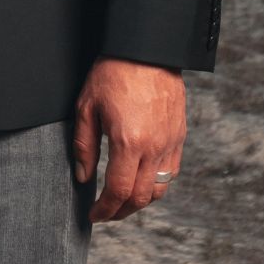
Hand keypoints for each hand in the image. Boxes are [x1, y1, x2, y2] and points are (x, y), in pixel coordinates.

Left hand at [70, 56, 185, 222]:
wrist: (147, 48)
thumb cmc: (113, 72)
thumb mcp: (87, 107)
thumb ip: (84, 146)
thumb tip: (84, 177)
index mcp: (129, 142)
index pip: (118, 192)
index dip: (105, 210)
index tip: (93, 215)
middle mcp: (154, 147)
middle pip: (140, 198)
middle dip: (121, 212)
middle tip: (105, 213)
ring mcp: (170, 142)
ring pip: (160, 188)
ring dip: (140, 201)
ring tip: (123, 201)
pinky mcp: (179, 134)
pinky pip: (172, 170)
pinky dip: (157, 183)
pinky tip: (142, 179)